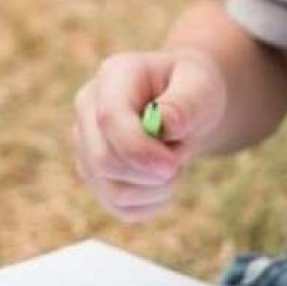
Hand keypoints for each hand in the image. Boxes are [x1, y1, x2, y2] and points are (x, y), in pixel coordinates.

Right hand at [71, 47, 226, 221]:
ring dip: (156, 188)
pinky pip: (122, 209)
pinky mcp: (95, 176)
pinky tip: (163, 180)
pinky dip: (151, 203)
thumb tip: (166, 126)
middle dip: (152, 172)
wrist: (184, 104)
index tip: (171, 165)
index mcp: (113, 77)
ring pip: (113, 191)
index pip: (109, 117)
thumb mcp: (200, 85)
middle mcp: (88, 110)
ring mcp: (86, 145)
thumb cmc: (192, 89)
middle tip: (180, 157)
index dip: (138, 148)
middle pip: (104, 161)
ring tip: (174, 162)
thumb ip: (185, 103)